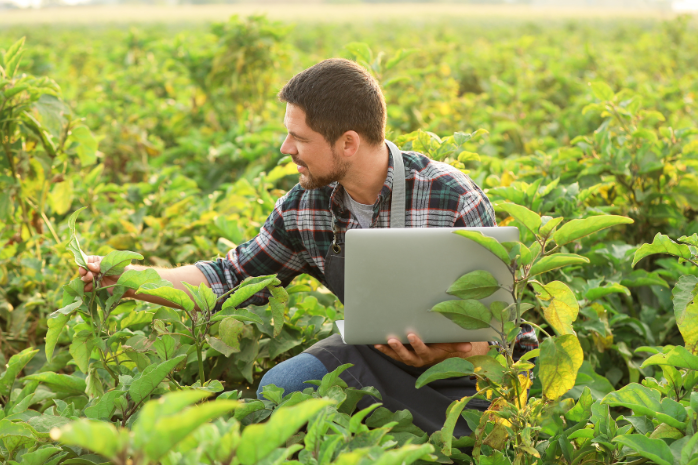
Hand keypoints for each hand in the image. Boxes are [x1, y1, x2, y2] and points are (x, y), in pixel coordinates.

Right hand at [79, 255, 129, 293]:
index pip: (86, 260)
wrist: (129, 283)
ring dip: (85, 280)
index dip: (83, 264)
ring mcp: (94, 279)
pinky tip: (91, 287)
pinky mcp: (96, 288)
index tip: (84, 268)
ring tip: (91, 280)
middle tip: (90, 275)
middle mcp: (94, 270)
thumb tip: (89, 265)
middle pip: (83, 270)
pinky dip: (86, 288)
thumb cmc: (123, 270)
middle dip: (84, 273)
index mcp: (97, 261)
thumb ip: (101, 265)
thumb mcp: (113, 265)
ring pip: (84, 279)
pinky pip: (87, 288)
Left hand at [374, 333, 489, 367]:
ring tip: (380, 342)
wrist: (438, 353)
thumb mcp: (452, 346)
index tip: (412, 335)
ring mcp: (408, 358)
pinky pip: (391, 353)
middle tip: (392, 339)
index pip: (422, 351)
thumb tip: (469, 346)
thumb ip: (458, 345)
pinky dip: (384, 349)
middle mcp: (417, 359)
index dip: (417, 344)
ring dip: (388, 350)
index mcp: (429, 356)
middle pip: (407, 356)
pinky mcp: (401, 355)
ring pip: (397, 356)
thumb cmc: (444, 346)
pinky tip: (375, 343)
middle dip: (399, 348)